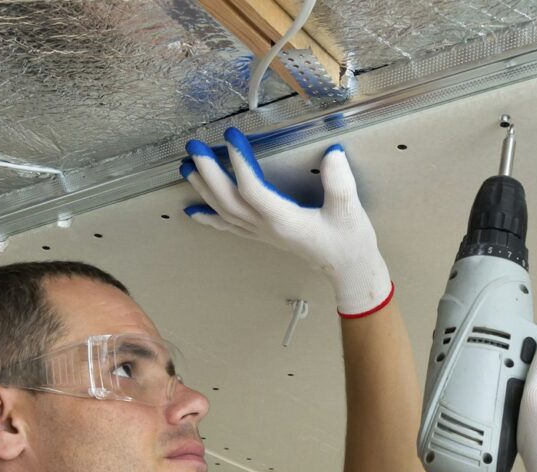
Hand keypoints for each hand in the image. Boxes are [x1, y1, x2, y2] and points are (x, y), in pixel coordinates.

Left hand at [181, 127, 393, 317]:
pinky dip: (209, 218)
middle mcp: (267, 227)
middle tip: (194, 148)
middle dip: (208, 173)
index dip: (239, 162)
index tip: (231, 135)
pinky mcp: (264, 236)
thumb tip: (332, 152)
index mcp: (284, 220)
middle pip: (228, 200)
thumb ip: (340, 182)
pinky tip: (193, 211)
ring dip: (203, 190)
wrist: (348, 270)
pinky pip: (230, 227)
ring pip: (224, 212)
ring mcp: (262, 234)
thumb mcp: (350, 211)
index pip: (252, 188)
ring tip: (187, 168)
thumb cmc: (349, 242)